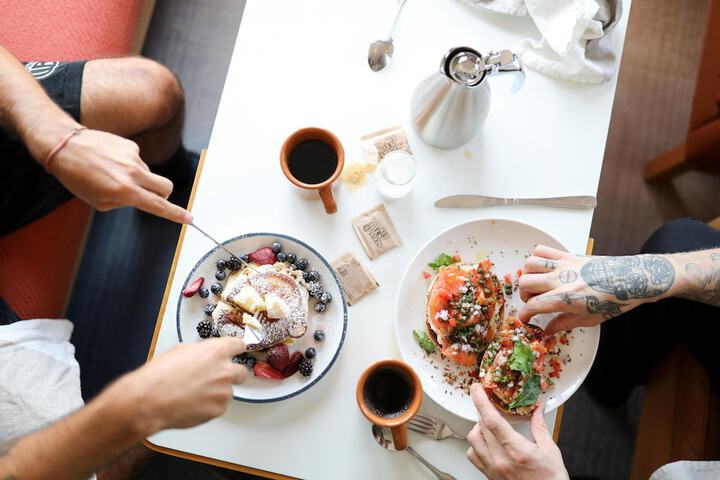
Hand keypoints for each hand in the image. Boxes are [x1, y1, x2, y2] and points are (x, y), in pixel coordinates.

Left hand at [49, 128, 191, 223]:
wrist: (63, 146)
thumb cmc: (76, 177)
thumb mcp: (98, 201)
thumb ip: (123, 202)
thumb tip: (140, 196)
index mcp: (125, 191)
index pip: (158, 206)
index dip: (176, 214)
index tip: (189, 219)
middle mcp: (133, 173)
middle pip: (166, 187)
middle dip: (163, 195)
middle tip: (149, 196)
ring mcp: (133, 157)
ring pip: (148, 174)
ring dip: (138, 177)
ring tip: (110, 173)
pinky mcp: (130, 145)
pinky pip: (137, 160)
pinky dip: (127, 163)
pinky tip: (109, 161)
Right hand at [110, 337, 246, 434]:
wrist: (149, 400)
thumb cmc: (159, 375)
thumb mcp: (181, 350)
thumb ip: (202, 351)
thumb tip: (207, 354)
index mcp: (216, 351)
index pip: (238, 345)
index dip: (236, 349)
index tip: (236, 352)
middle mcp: (225, 370)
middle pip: (241, 372)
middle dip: (232, 374)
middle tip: (216, 378)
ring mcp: (223, 392)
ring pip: (227, 391)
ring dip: (216, 392)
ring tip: (193, 394)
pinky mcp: (219, 409)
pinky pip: (219, 406)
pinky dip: (209, 406)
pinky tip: (192, 404)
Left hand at [466, 384, 567, 479]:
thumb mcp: (550, 451)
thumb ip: (540, 427)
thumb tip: (537, 410)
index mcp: (516, 451)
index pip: (492, 421)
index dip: (481, 402)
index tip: (477, 389)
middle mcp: (500, 461)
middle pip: (481, 428)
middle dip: (482, 411)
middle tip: (487, 401)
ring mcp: (493, 469)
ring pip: (473, 441)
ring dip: (478, 428)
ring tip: (488, 423)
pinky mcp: (490, 476)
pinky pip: (473, 456)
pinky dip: (475, 444)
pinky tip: (485, 441)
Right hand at [517, 246, 675, 333]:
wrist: (632, 279)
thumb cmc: (614, 301)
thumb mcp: (588, 319)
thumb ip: (563, 323)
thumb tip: (547, 329)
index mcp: (565, 298)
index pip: (532, 306)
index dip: (524, 315)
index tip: (525, 319)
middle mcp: (560, 279)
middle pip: (525, 283)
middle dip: (524, 295)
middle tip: (533, 301)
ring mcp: (563, 265)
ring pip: (529, 264)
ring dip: (528, 275)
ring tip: (537, 284)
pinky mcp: (568, 255)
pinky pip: (542, 250)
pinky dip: (537, 258)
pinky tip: (543, 268)